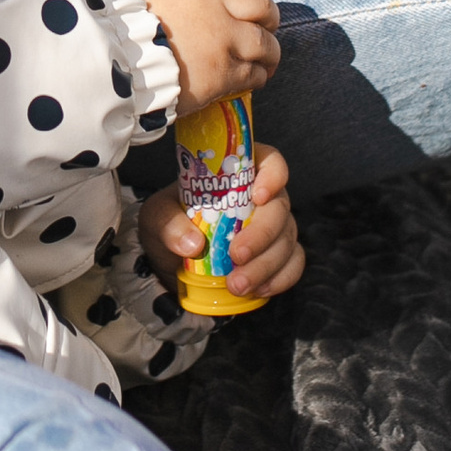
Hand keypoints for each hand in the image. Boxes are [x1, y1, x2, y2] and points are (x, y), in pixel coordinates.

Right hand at [131, 0, 279, 115]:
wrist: (117, 60)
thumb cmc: (131, 21)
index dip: (263, 6)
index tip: (263, 14)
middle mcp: (221, 18)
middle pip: (265, 21)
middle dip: (270, 30)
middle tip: (267, 36)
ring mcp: (224, 50)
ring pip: (265, 51)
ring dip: (268, 57)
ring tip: (264, 64)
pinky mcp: (220, 80)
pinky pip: (251, 78)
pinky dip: (255, 77)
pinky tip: (250, 79)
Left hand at [138, 144, 304, 303]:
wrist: (173, 261)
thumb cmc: (171, 224)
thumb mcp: (156, 217)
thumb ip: (168, 223)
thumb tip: (192, 244)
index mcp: (238, 174)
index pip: (269, 161)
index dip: (272, 174)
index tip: (258, 196)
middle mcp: (263, 197)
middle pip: (280, 207)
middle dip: (262, 234)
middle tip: (237, 256)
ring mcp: (275, 227)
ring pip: (287, 240)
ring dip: (266, 264)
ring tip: (237, 285)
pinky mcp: (279, 256)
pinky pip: (293, 264)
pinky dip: (279, 278)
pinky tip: (257, 289)